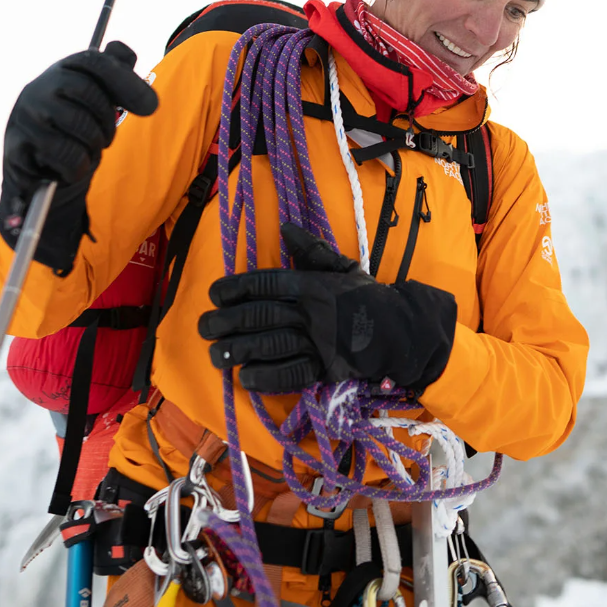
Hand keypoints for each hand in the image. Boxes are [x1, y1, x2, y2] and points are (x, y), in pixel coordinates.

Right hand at [0, 42, 157, 272]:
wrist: (37, 170)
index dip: (125, 80)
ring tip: (86, 151)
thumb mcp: (98, 100)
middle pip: (90, 93)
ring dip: (94, 146)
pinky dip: (77, 167)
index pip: (94, 61)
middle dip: (107, 120)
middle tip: (106, 138)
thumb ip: (116, 73)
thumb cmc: (74, 128)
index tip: (151, 107)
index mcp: (61, 71)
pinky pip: (66, 155)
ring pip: (80, 125)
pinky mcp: (17, 146)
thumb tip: (123, 52)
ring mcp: (25, 115)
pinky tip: (70, 168)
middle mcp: (38, 87)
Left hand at [197, 223, 456, 394]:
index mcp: (315, 284)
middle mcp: (313, 312)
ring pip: (270, 345)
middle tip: (204, 327)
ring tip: (215, 355)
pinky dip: (266, 377)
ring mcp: (319, 342)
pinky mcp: (326, 369)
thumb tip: (287, 228)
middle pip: (261, 315)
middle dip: (227, 322)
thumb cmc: (369, 298)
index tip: (214, 294)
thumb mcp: (344, 267)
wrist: (403, 331)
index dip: (237, 288)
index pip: (267, 282)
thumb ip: (313, 250)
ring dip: (238, 350)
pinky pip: (291, 374)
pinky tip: (244, 378)